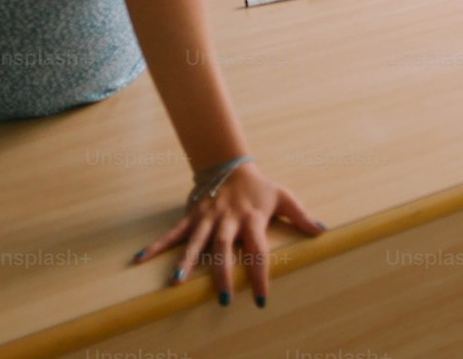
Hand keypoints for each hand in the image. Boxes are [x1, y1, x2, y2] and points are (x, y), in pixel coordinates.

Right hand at [133, 163, 323, 305]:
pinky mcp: (192, 215)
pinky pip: (174, 232)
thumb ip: (302, 215)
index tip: (261, 298)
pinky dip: (157, 245)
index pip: (258, 249)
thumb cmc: (259, 187)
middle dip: (223, 272)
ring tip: (175, 282)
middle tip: (223, 298)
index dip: (260, 273)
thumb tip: (323, 232)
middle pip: (225, 247)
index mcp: (252, 218)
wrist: (231, 163)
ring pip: (196, 240)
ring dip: (187, 261)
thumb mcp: (283, 196)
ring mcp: (208, 217)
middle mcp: (229, 219)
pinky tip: (140, 258)